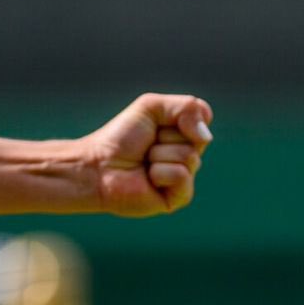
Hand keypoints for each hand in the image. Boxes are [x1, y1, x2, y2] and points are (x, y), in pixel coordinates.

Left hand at [84, 93, 213, 216]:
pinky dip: (160, 172)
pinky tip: (148, 179)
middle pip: (199, 138)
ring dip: (159, 154)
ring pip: (190, 157)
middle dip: (165, 136)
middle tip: (146, 145)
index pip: (202, 117)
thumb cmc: (120, 138)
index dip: (178, 116)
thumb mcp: (151, 107)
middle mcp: (188, 155)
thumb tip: (205, 135)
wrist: (97, 166)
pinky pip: (182, 176)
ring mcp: (186, 177)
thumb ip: (186, 107)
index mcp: (184, 134)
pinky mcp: (179, 197)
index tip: (155, 124)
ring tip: (144, 162)